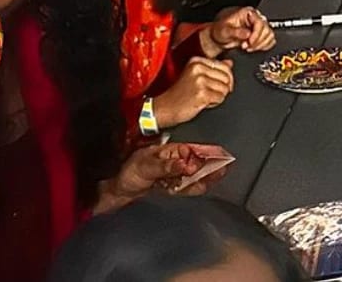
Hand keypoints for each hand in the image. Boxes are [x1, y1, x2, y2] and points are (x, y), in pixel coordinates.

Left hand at [95, 141, 228, 212]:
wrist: (116, 189)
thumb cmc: (128, 172)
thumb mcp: (146, 166)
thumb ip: (166, 166)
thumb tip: (185, 164)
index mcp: (170, 151)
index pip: (194, 151)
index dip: (208, 154)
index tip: (220, 156)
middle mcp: (175, 161)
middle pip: (198, 163)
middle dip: (212, 165)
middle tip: (225, 168)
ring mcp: (174, 175)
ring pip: (195, 176)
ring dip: (207, 177)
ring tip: (219, 176)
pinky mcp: (171, 187)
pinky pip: (188, 187)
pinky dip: (196, 188)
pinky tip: (204, 187)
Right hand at [151, 56, 234, 128]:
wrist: (163, 108)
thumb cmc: (178, 94)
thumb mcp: (194, 75)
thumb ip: (212, 68)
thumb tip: (230, 62)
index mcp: (196, 61)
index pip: (224, 66)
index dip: (227, 78)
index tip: (221, 85)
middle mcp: (198, 68)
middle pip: (227, 77)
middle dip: (222, 88)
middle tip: (210, 93)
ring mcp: (200, 81)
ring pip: (225, 88)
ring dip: (218, 96)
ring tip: (205, 98)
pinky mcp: (202, 94)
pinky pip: (220, 98)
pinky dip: (215, 103)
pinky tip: (203, 103)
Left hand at [203, 6, 275, 56]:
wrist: (219, 36)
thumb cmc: (220, 30)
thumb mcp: (224, 30)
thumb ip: (236, 32)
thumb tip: (248, 33)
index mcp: (248, 13)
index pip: (259, 22)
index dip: (256, 34)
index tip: (249, 42)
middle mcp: (255, 18)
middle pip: (266, 29)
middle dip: (257, 41)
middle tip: (246, 46)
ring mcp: (259, 26)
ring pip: (269, 35)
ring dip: (260, 44)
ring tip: (249, 47)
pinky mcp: (260, 34)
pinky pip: (270, 39)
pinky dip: (264, 46)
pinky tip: (255, 48)